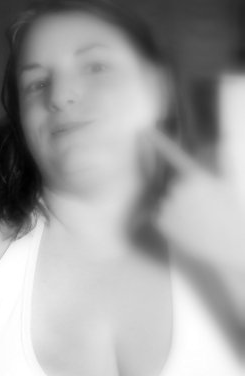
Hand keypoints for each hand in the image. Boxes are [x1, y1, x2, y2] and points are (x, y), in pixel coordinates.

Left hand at [149, 129, 244, 271]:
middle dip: (181, 195)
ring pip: (164, 201)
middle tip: (201, 210)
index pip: (173, 154)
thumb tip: (223, 140)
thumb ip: (221, 162)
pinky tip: (187, 228)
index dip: (158, 141)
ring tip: (196, 221)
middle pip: (170, 185)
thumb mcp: (226, 185)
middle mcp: (178, 187)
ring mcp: (167, 204)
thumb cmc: (231, 214)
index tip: (143, 130)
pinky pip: (159, 216)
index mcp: (196, 176)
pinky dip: (169, 222)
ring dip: (175, 209)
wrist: (231, 245)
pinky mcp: (161, 221)